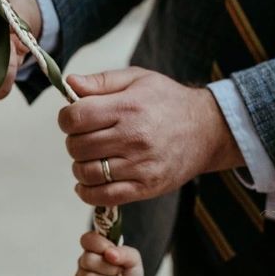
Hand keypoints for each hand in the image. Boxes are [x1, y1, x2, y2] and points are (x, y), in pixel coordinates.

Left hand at [59, 67, 243, 207]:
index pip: (76, 118)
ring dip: (80, 166)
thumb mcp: (137, 79)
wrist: (208, 130)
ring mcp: (141, 165)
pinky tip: (88, 182)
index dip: (66, 118)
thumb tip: (69, 83)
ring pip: (87, 172)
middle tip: (85, 138)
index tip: (74, 118)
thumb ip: (100, 81)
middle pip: (78, 146)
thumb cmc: (167, 101)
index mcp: (128, 107)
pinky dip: (88, 192)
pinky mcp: (147, 187)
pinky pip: (104, 196)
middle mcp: (134, 137)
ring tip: (90, 158)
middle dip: (73, 141)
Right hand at [73, 236, 155, 275]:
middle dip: (109, 270)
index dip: (99, 245)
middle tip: (119, 274)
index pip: (88, 239)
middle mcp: (85, 261)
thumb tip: (110, 253)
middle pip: (88, 260)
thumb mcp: (134, 260)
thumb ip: (124, 252)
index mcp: (97, 248)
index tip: (111, 254)